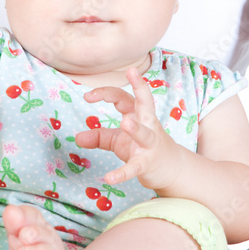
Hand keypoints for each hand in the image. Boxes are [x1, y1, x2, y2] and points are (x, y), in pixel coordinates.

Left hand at [76, 66, 182, 189]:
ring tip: (125, 123)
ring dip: (136, 128)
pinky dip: (122, 173)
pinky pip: (135, 167)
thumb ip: (99, 136)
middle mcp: (147, 124)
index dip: (105, 93)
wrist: (171, 170)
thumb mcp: (119, 140)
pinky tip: (109, 178)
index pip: (122, 96)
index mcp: (138, 114)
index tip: (87, 96)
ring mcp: (150, 144)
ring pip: (145, 133)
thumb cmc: (143, 148)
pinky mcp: (148, 164)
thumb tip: (77, 137)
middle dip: (140, 87)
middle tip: (133, 71)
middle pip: (145, 102)